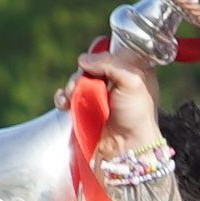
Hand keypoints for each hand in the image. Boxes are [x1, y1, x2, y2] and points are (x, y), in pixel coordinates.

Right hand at [74, 39, 169, 159]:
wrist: (127, 149)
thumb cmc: (137, 116)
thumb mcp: (132, 81)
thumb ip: (109, 63)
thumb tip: (83, 60)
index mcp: (131, 71)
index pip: (111, 51)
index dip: (101, 54)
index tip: (97, 62)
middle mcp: (113, 82)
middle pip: (89, 65)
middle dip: (82, 73)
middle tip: (82, 83)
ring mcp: (97, 98)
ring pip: (76, 80)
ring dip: (70, 86)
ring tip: (72, 96)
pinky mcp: (83, 112)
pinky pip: (66, 97)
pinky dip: (62, 98)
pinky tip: (65, 104)